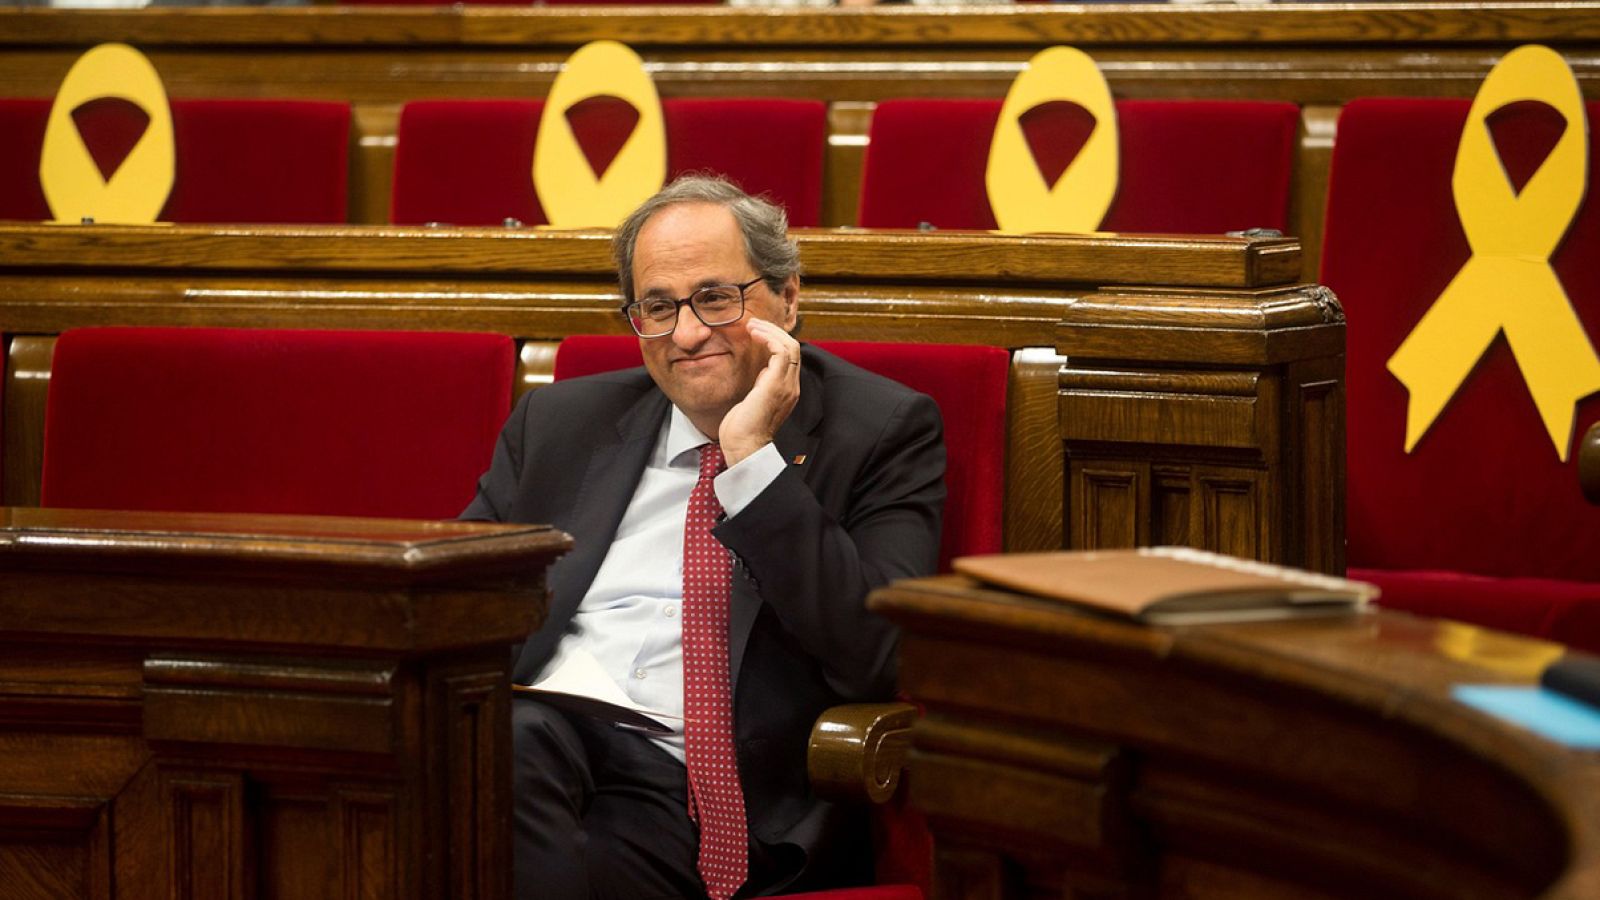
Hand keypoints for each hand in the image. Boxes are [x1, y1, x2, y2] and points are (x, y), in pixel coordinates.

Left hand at [719, 317, 800, 466]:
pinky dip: (769, 339)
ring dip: (771, 331)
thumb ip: (763, 384)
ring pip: (790, 345)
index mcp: (787, 390)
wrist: (743, 446)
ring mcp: (786, 385)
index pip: (790, 356)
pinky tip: (754, 335)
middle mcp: (791, 386)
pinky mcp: (776, 384)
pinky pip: (782, 352)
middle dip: (773, 331)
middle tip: (754, 323)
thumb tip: (763, 369)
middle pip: (793, 347)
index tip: (757, 332)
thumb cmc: (743, 428)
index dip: (775, 340)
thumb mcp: (755, 399)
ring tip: (753, 326)